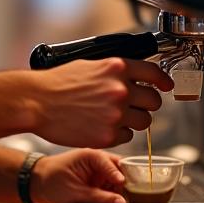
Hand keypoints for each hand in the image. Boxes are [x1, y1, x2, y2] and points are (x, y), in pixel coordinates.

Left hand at [29, 148, 125, 202]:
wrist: (36, 184)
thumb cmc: (51, 181)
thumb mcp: (75, 192)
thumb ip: (100, 198)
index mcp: (91, 156)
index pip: (113, 164)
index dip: (120, 177)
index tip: (126, 188)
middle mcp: (97, 162)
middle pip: (120, 171)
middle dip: (127, 185)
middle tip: (134, 199)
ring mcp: (98, 172)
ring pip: (118, 182)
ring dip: (121, 193)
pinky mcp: (97, 182)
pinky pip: (110, 189)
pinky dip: (114, 197)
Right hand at [31, 56, 172, 148]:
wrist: (37, 102)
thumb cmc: (57, 83)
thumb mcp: (89, 65)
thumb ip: (114, 71)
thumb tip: (133, 76)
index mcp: (116, 68)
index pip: (154, 74)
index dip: (163, 82)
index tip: (166, 87)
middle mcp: (120, 89)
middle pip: (154, 101)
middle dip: (146, 104)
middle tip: (134, 106)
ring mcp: (116, 114)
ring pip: (144, 121)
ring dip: (135, 120)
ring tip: (116, 118)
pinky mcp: (108, 135)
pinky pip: (127, 137)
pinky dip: (119, 134)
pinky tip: (103, 127)